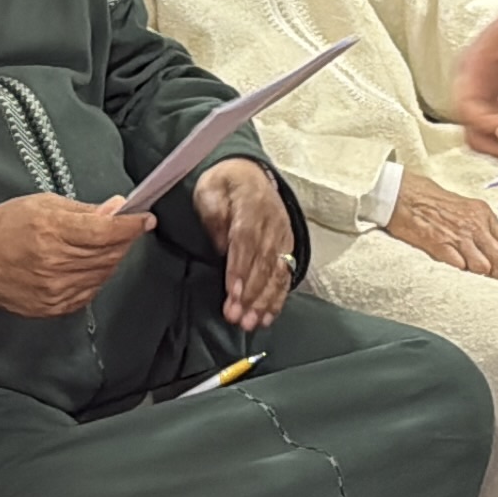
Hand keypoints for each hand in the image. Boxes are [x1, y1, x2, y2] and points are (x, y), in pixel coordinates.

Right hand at [0, 194, 151, 317]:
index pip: (106, 231)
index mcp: (51, 231)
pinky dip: (96, 275)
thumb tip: (116, 208)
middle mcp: (56, 262)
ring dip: (111, 257)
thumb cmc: (2, 229)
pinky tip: (86, 264)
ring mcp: (56, 288)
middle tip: (125, 228)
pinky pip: (91, 290)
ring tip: (101, 244)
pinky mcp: (55, 306)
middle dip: (123, 239)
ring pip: (104, 273)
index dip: (131, 225)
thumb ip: (82, 209)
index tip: (145, 218)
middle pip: (110, 253)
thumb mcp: (40, 204)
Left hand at [197, 158, 294, 331]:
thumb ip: (214, 212)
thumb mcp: (210, 187)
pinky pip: (285, 275)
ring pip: (276, 272)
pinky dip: (277, 298)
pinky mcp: (287, 246)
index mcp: (252, 205)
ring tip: (251, 324)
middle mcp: (273, 223)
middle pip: (263, 262)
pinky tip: (267, 316)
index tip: (233, 293)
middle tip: (237, 317)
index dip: (240, 268)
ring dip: (264, 301)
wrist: (250, 172)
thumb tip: (222, 244)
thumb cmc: (225, 183)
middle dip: (251, 293)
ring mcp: (283, 236)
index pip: (246, 241)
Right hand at [385, 175, 497, 281]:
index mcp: (482, 213)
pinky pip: (460, 267)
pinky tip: (457, 272)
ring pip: (482, 267)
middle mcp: (474, 224)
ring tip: (474, 278)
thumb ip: (481, 227)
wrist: (404, 195)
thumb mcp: (465, 208)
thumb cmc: (431, 202)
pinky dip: (461, 273)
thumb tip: (494, 252)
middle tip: (495, 284)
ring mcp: (457, 235)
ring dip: (480, 277)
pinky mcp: (440, 244)